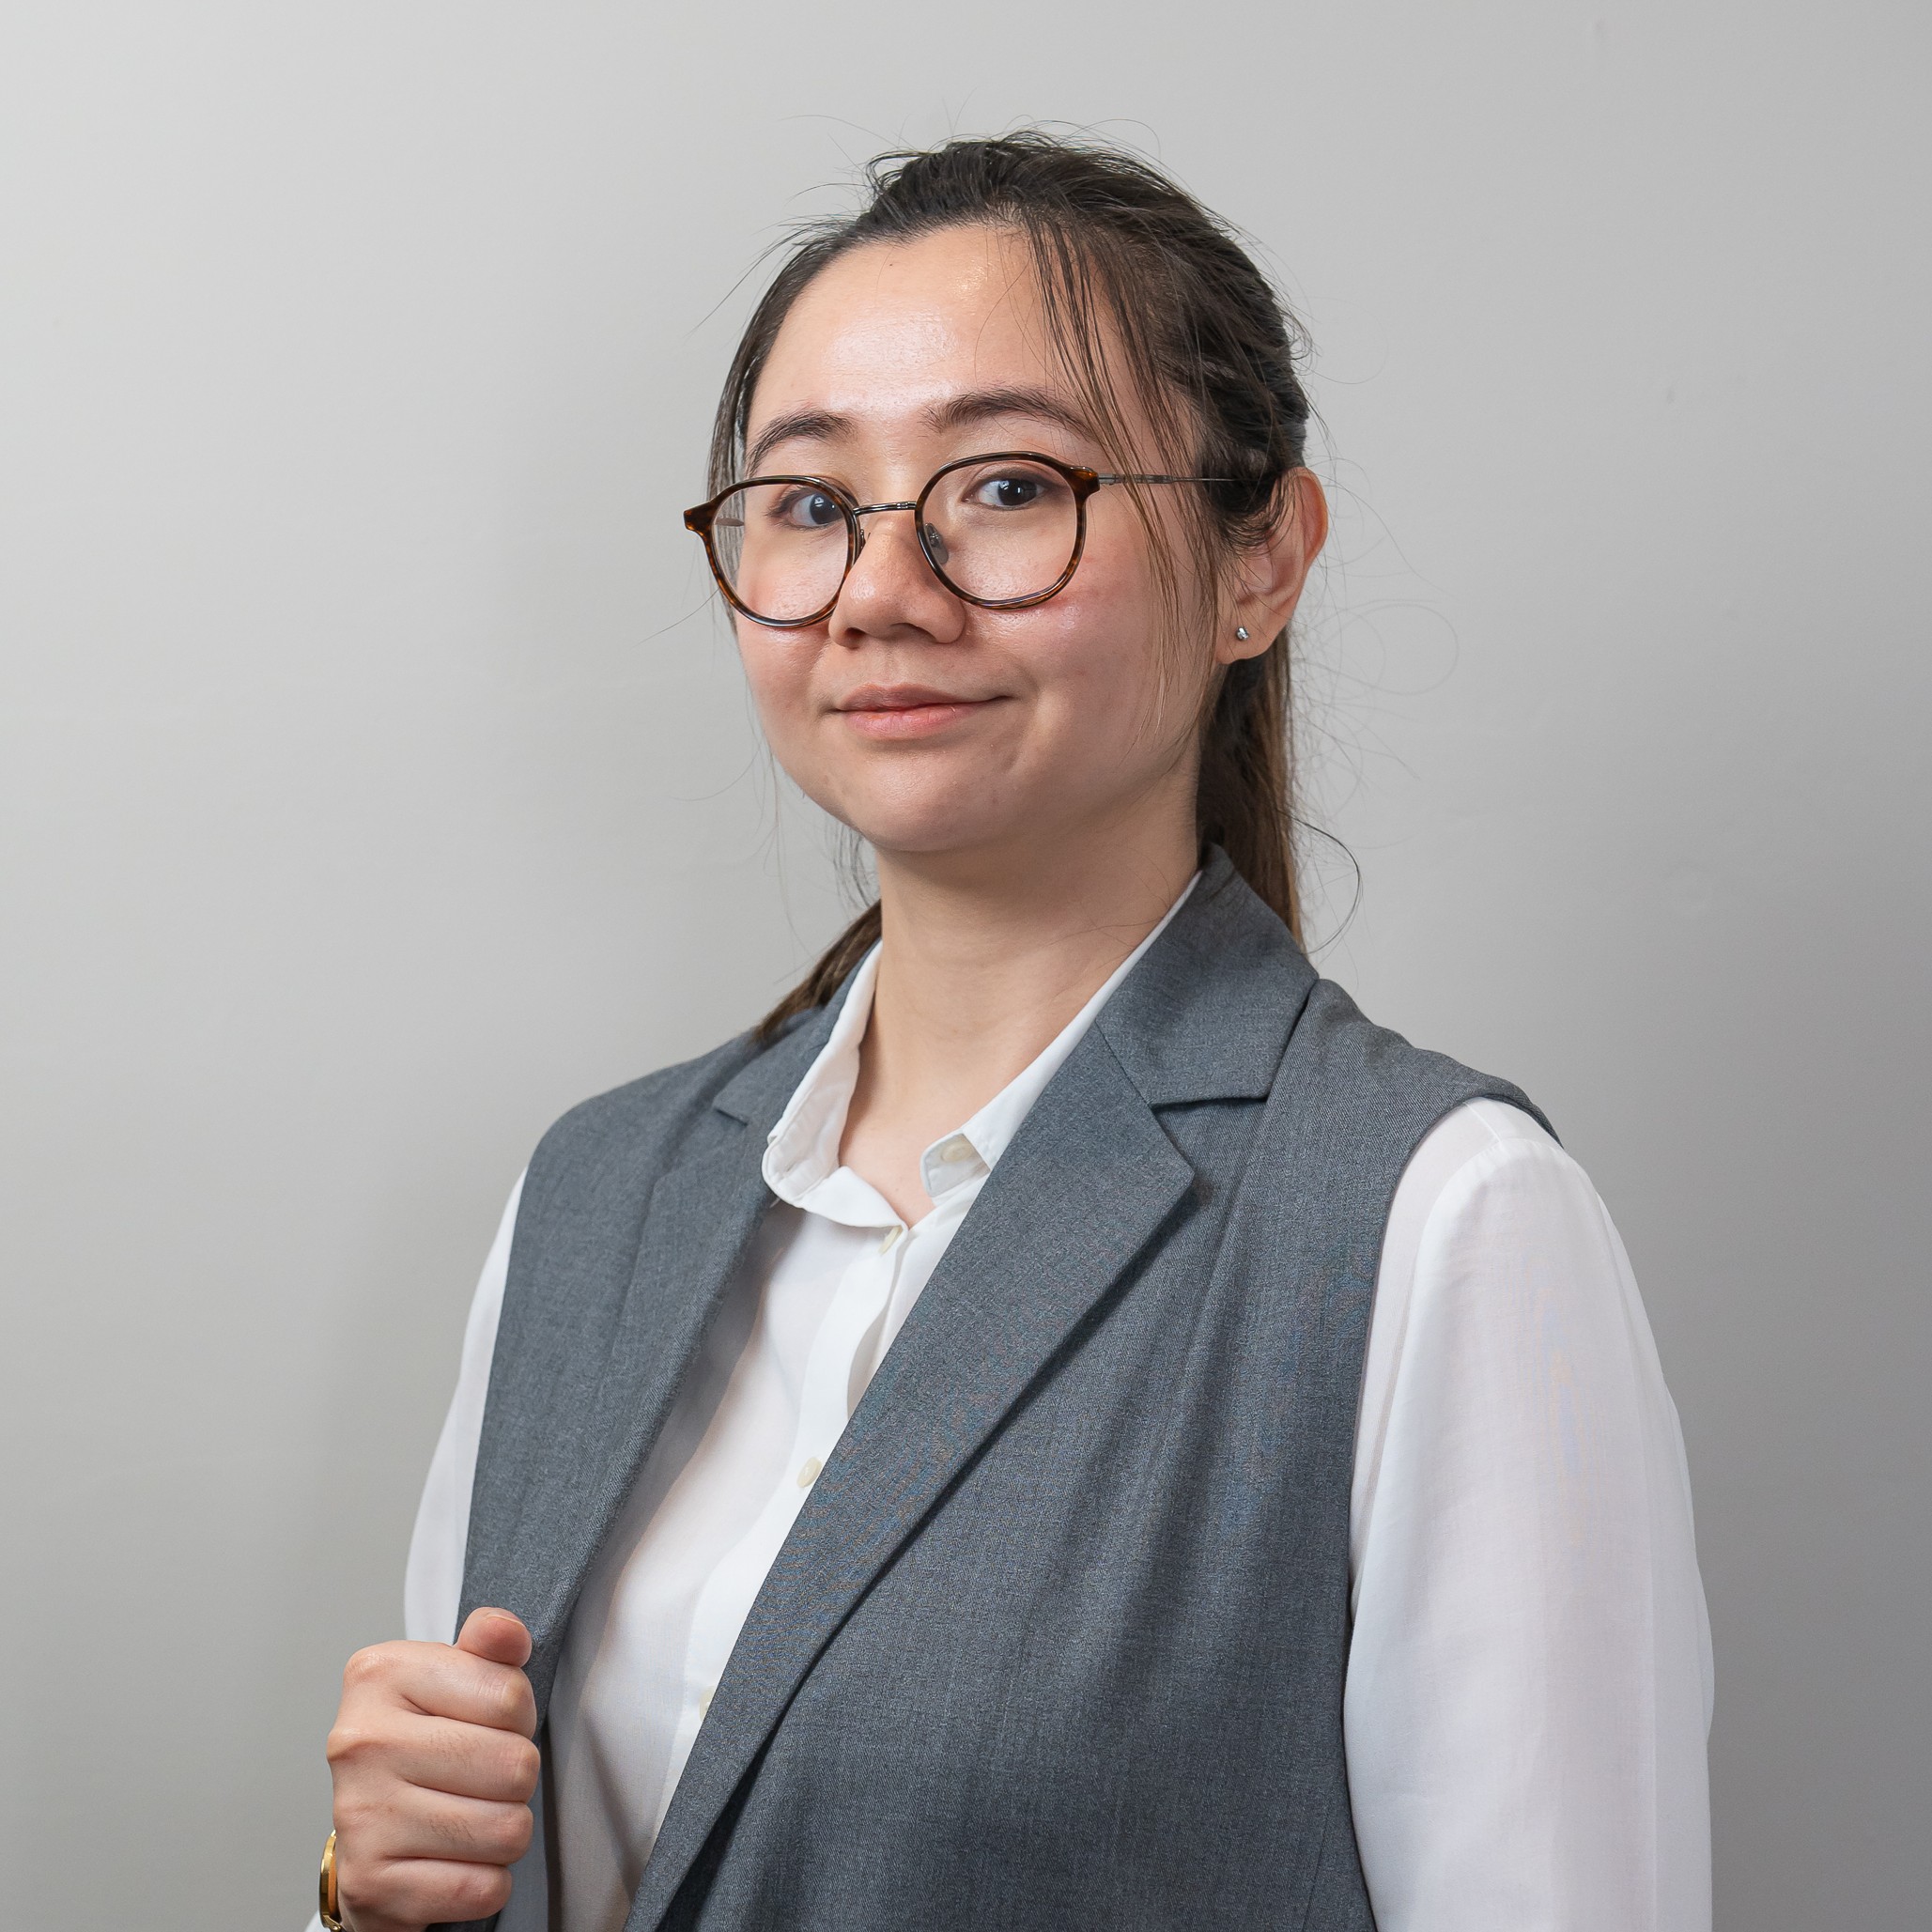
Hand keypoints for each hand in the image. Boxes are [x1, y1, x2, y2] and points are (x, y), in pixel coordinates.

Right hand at [325, 1607, 538, 1931]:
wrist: (372, 1829)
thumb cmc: (425, 1742)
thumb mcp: (455, 1677)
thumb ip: (489, 1646)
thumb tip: (505, 1632)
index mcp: (381, 1675)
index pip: (511, 1696)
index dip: (520, 1717)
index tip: (490, 1724)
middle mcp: (360, 1742)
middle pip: (515, 1766)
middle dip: (517, 1778)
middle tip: (483, 1779)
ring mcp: (360, 1815)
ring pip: (507, 1830)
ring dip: (506, 1832)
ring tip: (472, 1817)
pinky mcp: (371, 1885)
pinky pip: (481, 1888)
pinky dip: (485, 1881)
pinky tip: (455, 1861)